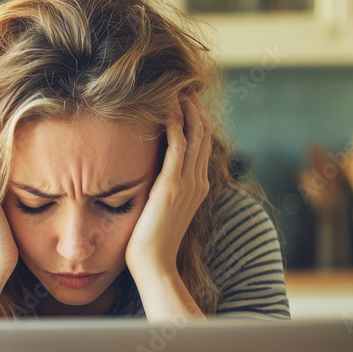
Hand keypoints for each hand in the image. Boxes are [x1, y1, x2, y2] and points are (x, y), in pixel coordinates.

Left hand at [125, 94, 211, 278]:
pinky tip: (166, 109)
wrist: (153, 264)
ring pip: (195, 134)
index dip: (196, 120)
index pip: (202, 144)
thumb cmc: (149, 242)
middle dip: (194, 108)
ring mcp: (188, 182)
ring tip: (175, 89)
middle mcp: (198, 181)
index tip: (183, 102)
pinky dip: (175, 123)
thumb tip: (148, 177)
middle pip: (204, 133)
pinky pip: (179, 145)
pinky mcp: (173, 185)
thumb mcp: (160, 210)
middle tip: (181, 87)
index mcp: (198, 187)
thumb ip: (160, 190)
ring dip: (186, 109)